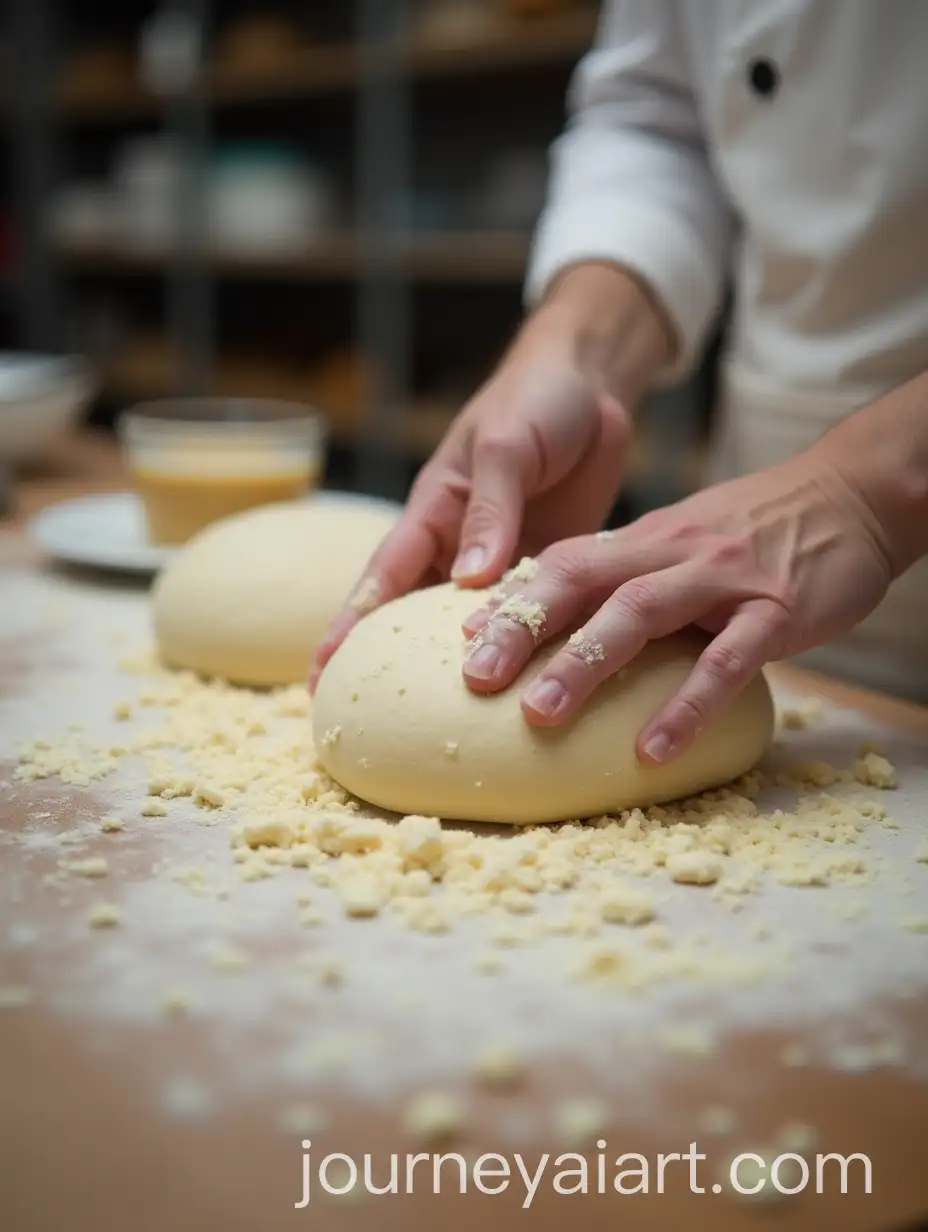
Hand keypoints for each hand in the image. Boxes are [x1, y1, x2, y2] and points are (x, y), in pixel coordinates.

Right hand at [310, 263, 671, 690]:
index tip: (318, 676)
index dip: (347, 629)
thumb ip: (491, 510)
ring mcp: (503, 561)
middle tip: (360, 720)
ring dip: (458, 670)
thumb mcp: (506, 446)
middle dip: (385, 666)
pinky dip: (525, 652)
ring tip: (440, 729)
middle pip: (413, 617)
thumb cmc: (535, 400)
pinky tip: (523, 692)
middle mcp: (461, 546)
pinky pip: (531, 617)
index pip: (381, 580)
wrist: (593, 382)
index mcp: (435, 512)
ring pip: (471, 627)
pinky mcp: (548, 567)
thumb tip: (469, 582)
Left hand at [460, 446, 895, 763]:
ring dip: (584, 665)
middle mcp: (672, 553)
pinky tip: (652, 750)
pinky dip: (686, 706)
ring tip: (538, 716)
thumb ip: (636, 572)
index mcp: (647, 540)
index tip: (462, 639)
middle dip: (522, 629)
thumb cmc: (763, 528)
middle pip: (581, 582)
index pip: (565, 563)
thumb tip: (579, 616)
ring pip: (639, 616)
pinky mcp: (775, 612)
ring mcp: (722, 580)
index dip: (512, 598)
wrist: (854, 494)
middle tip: (473, 678)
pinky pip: (725, 662)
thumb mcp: (687, 538)